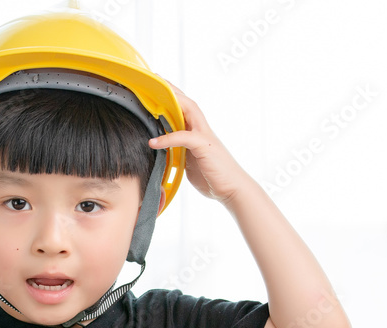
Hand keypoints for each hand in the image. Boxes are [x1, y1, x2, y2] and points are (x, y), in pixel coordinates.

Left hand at [148, 79, 249, 204]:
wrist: (233, 189)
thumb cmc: (213, 177)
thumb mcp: (191, 163)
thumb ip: (179, 153)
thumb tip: (163, 153)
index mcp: (198, 133)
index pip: (185, 109)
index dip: (173, 96)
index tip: (158, 87)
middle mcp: (202, 130)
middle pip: (186, 102)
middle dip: (171, 89)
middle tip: (156, 78)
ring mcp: (204, 136)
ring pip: (189, 110)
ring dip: (172, 101)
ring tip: (153, 96)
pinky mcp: (204, 147)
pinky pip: (183, 137)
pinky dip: (168, 138)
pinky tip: (153, 142)